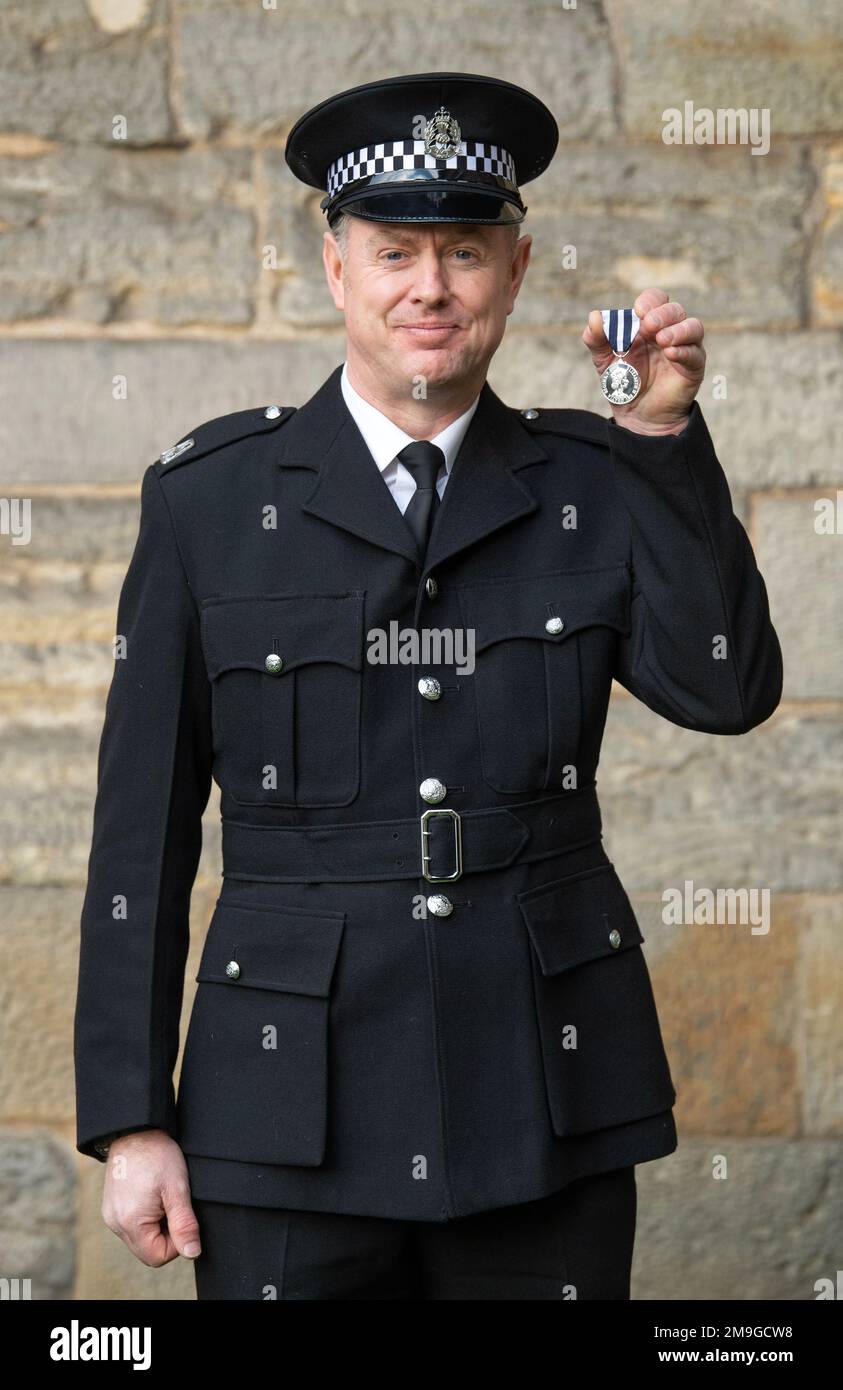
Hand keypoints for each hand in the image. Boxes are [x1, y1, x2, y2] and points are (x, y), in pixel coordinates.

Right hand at [100, 1129, 201, 1266]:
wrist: (135, 1130)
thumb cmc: (157, 1155)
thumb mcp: (178, 1189)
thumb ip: (184, 1224)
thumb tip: (192, 1252)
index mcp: (130, 1222)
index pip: (157, 1257)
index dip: (176, 1242)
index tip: (181, 1216)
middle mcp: (115, 1224)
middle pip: (147, 1250)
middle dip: (165, 1234)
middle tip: (172, 1204)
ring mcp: (110, 1216)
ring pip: (140, 1238)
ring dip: (156, 1225)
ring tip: (161, 1197)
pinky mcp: (110, 1208)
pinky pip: (131, 1226)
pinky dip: (145, 1217)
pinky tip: (151, 1195)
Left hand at [582, 288, 704, 434]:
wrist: (636, 415)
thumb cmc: (623, 382)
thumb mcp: (604, 360)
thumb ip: (596, 339)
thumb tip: (594, 316)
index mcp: (648, 324)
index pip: (656, 300)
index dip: (650, 300)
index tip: (638, 311)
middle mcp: (669, 331)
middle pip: (675, 310)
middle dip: (663, 314)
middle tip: (649, 325)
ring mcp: (684, 348)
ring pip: (693, 327)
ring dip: (678, 330)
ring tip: (662, 340)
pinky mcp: (693, 368)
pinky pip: (695, 354)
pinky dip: (684, 351)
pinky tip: (671, 354)